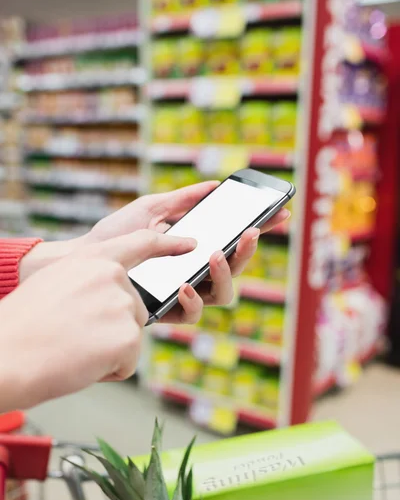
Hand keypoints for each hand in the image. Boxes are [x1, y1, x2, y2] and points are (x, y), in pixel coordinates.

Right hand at [0, 231, 195, 410]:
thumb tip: (111, 299)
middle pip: (135, 309)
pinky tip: (81, 363)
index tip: (190, 244)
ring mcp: (123, 305)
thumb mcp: (54, 286)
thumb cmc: (19, 328)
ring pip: (131, 337)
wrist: (4, 356)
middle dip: (112, 329)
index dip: (168, 245)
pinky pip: (128, 362)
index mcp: (92, 260)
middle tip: (73, 337)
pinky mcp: (128, 336)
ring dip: (108, 351)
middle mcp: (113, 277)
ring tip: (73, 349)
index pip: (140, 244)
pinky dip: (108, 371)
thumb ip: (89, 283)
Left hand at [20, 182, 289, 323]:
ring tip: (216, 254)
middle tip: (250, 232)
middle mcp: (196, 273)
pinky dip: (194, 300)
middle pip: (236, 268)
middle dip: (249, 251)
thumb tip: (213, 185)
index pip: (235, 241)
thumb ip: (182, 200)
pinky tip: (185, 286)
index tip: (282, 212)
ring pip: (224, 295)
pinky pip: (192, 314)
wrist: (85, 258)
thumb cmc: (116, 234)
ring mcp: (184, 294)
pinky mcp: (167, 312)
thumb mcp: (150, 208)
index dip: (260, 229)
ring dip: (227, 275)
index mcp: (196, 249)